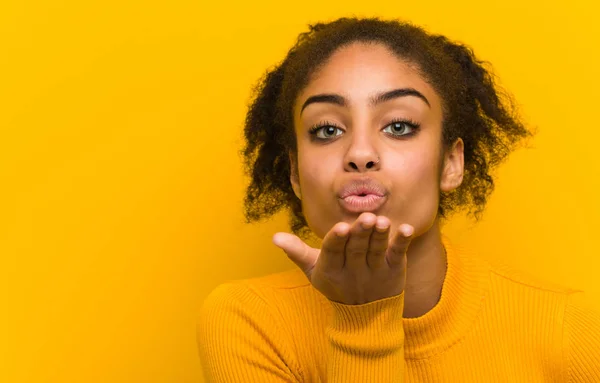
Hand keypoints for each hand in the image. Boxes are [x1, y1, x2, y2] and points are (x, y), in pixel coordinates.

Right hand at [272, 212, 413, 304]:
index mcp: (332, 269)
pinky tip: (406, 229)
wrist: (365, 316)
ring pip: (377, 251)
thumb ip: (296, 252)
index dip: (337, 239)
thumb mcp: (313, 270)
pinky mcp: (394, 270)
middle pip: (357, 249)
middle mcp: (354, 271)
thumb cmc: (335, 284)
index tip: (342, 227)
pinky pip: (398, 255)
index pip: (333, 252)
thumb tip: (274, 237)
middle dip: (361, 233)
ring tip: (382, 221)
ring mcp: (375, 271)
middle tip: (367, 217)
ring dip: (380, 236)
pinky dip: (401, 243)